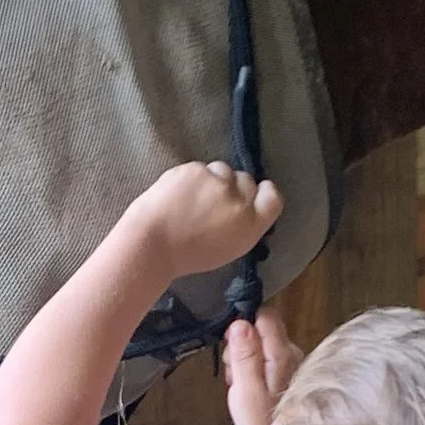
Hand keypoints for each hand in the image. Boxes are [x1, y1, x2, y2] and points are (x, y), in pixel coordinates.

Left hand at [126, 160, 281, 280]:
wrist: (151, 244)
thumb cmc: (188, 255)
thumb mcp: (229, 248)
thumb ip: (243, 225)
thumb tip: (245, 206)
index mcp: (251, 224)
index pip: (273, 197)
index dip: (263, 193)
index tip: (252, 195)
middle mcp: (239, 199)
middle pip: (247, 180)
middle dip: (234, 187)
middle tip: (213, 202)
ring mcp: (216, 181)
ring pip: (223, 170)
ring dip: (213, 179)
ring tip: (193, 198)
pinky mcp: (194, 169)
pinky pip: (200, 168)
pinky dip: (191, 178)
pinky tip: (179, 194)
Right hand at [224, 308, 302, 424]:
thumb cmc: (262, 423)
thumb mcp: (245, 390)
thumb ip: (243, 354)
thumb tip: (240, 322)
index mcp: (282, 353)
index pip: (265, 315)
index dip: (243, 326)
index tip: (232, 346)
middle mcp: (293, 353)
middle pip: (261, 331)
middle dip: (242, 347)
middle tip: (234, 375)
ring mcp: (294, 365)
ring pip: (262, 347)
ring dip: (246, 362)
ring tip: (242, 389)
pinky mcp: (291, 377)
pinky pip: (267, 363)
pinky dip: (255, 374)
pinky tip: (252, 394)